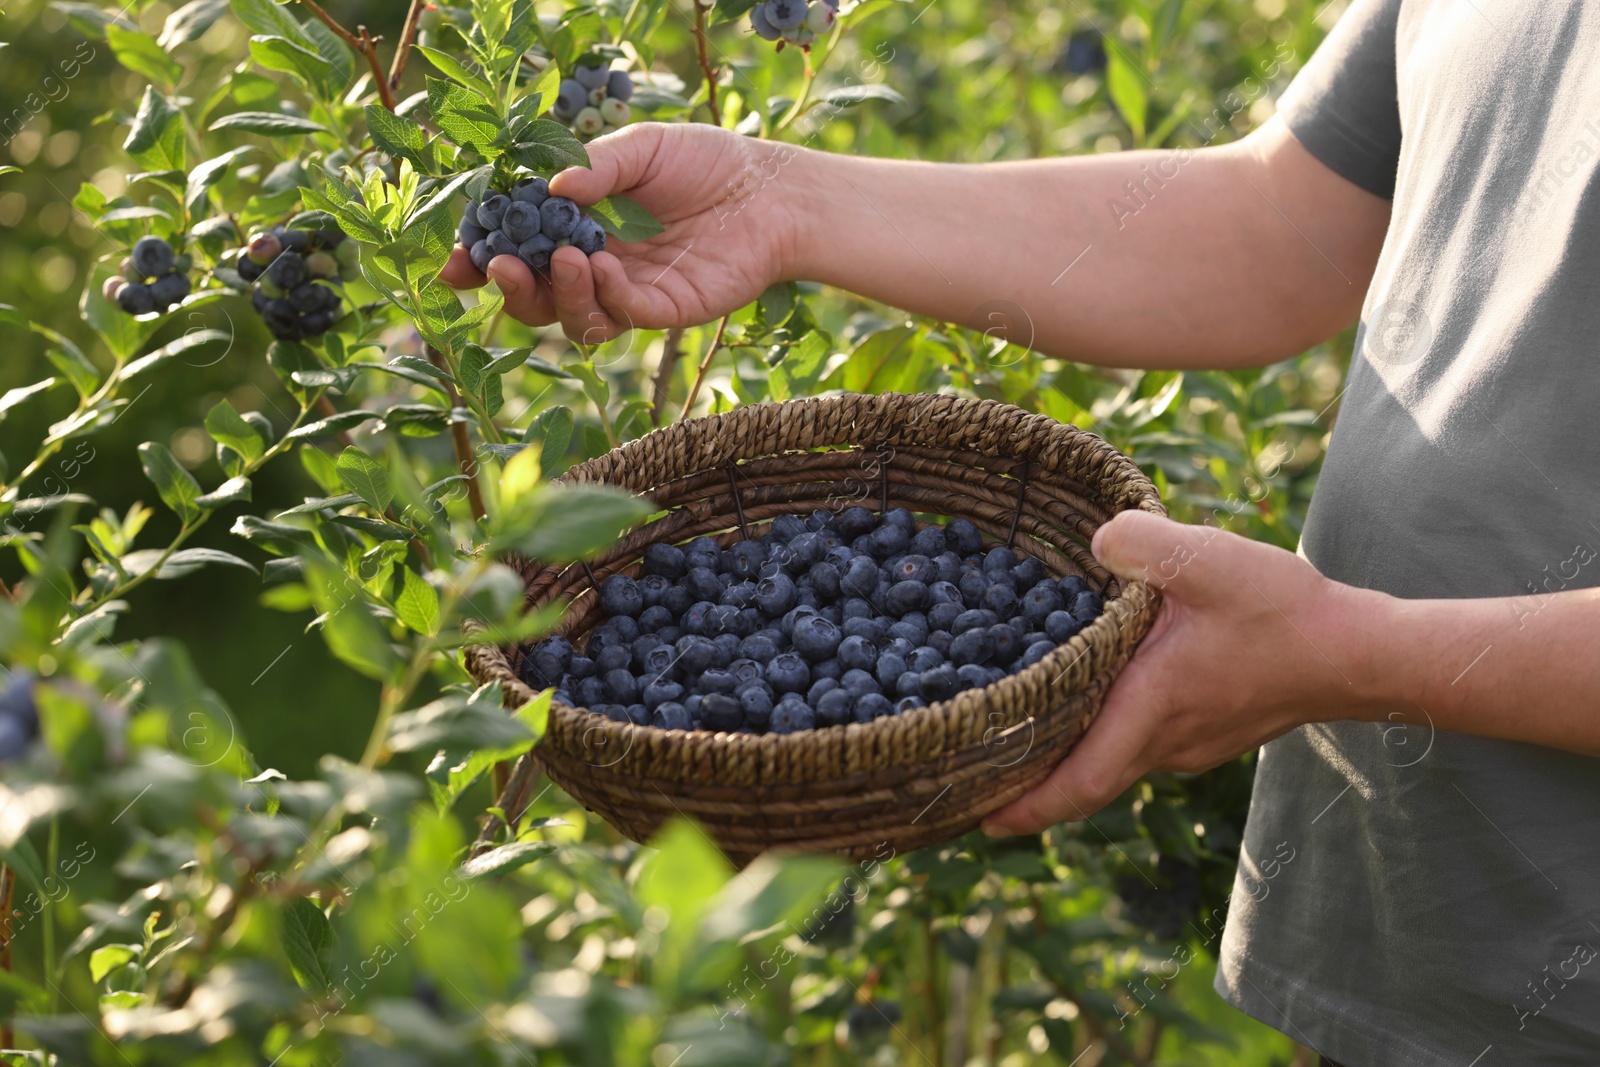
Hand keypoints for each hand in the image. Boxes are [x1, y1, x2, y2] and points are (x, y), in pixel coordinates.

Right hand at [440, 122, 806, 342]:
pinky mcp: (666, 311)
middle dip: (511, 286)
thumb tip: (547, 192)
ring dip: (559, 294)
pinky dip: (606, 296)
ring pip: (574, 318)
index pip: (519, 250)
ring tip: (567, 258)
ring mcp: (629, 293)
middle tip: (502, 266)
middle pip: (536, 297)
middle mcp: (596, 266)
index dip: (484, 259)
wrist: (771, 190)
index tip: (455, 263)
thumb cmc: (706, 163)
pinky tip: (605, 266)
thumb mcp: (642, 148)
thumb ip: (595, 168)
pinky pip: (623, 316)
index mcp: (578, 226)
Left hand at [981, 511, 1386, 834]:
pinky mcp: (1210, 732)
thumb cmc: (1288, 614)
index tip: (980, 818)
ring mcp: (1191, 744)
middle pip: (1087, 779)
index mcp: (1152, 709)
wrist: (1363, 653)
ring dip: (1071, 755)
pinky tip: (1095, 698)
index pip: (1079, 781)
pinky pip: (1143, 743)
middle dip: (1032, 785)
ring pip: (1115, 760)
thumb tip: (1097, 540)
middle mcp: (1167, 742)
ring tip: (1023, 733)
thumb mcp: (1211, 561)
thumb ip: (1145, 543)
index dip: (1026, 806)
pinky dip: (1107, 734)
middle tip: (979, 778)